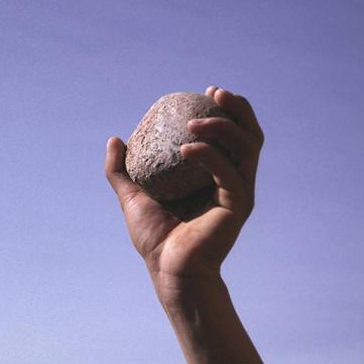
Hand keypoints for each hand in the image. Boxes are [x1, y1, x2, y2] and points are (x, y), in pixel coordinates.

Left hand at [105, 87, 263, 279]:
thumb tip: (114, 139)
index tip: (206, 93)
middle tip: (214, 94)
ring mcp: (238, 192)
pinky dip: (210, 155)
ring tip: (194, 121)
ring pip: (246, 147)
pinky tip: (187, 148)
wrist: (167, 270)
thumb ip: (121, 170)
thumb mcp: (133, 197)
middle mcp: (232, 180)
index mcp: (215, 175)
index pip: (231, 134)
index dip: (225, 110)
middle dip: (237, 108)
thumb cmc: (155, 238)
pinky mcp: (237, 205)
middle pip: (249, 134)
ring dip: (223, 126)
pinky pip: (228, 172)